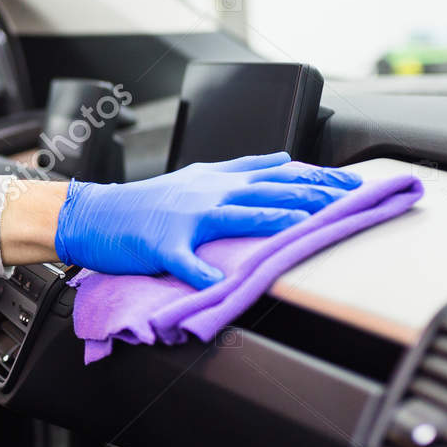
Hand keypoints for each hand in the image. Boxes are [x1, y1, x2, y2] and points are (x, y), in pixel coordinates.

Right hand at [53, 152, 361, 286]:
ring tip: (302, 225)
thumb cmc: (146, 202)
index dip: (316, 177)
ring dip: (270, 218)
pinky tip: (220, 286)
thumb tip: (283, 159)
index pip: (278, 172)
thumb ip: (241, 169)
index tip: (352, 183)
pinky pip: (184, 262)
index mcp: (219, 179)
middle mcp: (208, 192)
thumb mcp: (197, 175)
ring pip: (235, 215)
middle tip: (347, 199)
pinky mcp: (162, 245)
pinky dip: (201, 273)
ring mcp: (186, 218)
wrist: (94, 213)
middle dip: (310, 192)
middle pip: (267, 188)